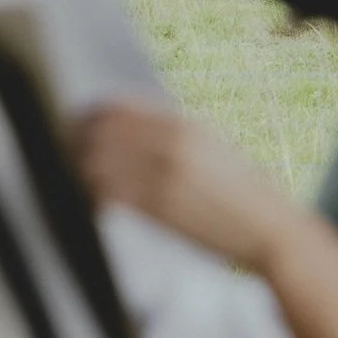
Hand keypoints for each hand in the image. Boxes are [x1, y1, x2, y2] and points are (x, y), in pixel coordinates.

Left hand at [72, 101, 302, 274]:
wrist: (269, 229)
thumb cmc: (242, 189)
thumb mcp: (213, 145)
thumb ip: (174, 133)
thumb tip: (129, 126)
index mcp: (185, 124)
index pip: (120, 107)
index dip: (93, 113)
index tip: (81, 120)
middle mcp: (171, 145)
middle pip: (102, 132)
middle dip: (78, 138)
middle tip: (68, 146)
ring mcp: (164, 178)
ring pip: (99, 163)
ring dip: (82, 167)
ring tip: (78, 173)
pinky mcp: (161, 211)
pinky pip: (111, 196)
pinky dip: (96, 196)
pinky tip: (95, 200)